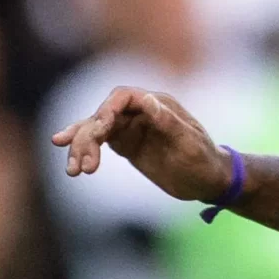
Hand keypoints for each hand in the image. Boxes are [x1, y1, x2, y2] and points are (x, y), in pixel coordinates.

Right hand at [50, 86, 229, 202]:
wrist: (207, 181)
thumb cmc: (203, 160)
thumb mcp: (188, 143)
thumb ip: (168, 121)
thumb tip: (146, 99)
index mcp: (158, 104)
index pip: (123, 97)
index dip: (106, 110)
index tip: (99, 131)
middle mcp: (141, 112)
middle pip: (103, 115)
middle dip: (88, 136)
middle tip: (83, 164)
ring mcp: (132, 128)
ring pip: (95, 130)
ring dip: (81, 147)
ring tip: (74, 171)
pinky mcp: (126, 145)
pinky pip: (99, 143)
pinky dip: (84, 152)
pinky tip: (72, 164)